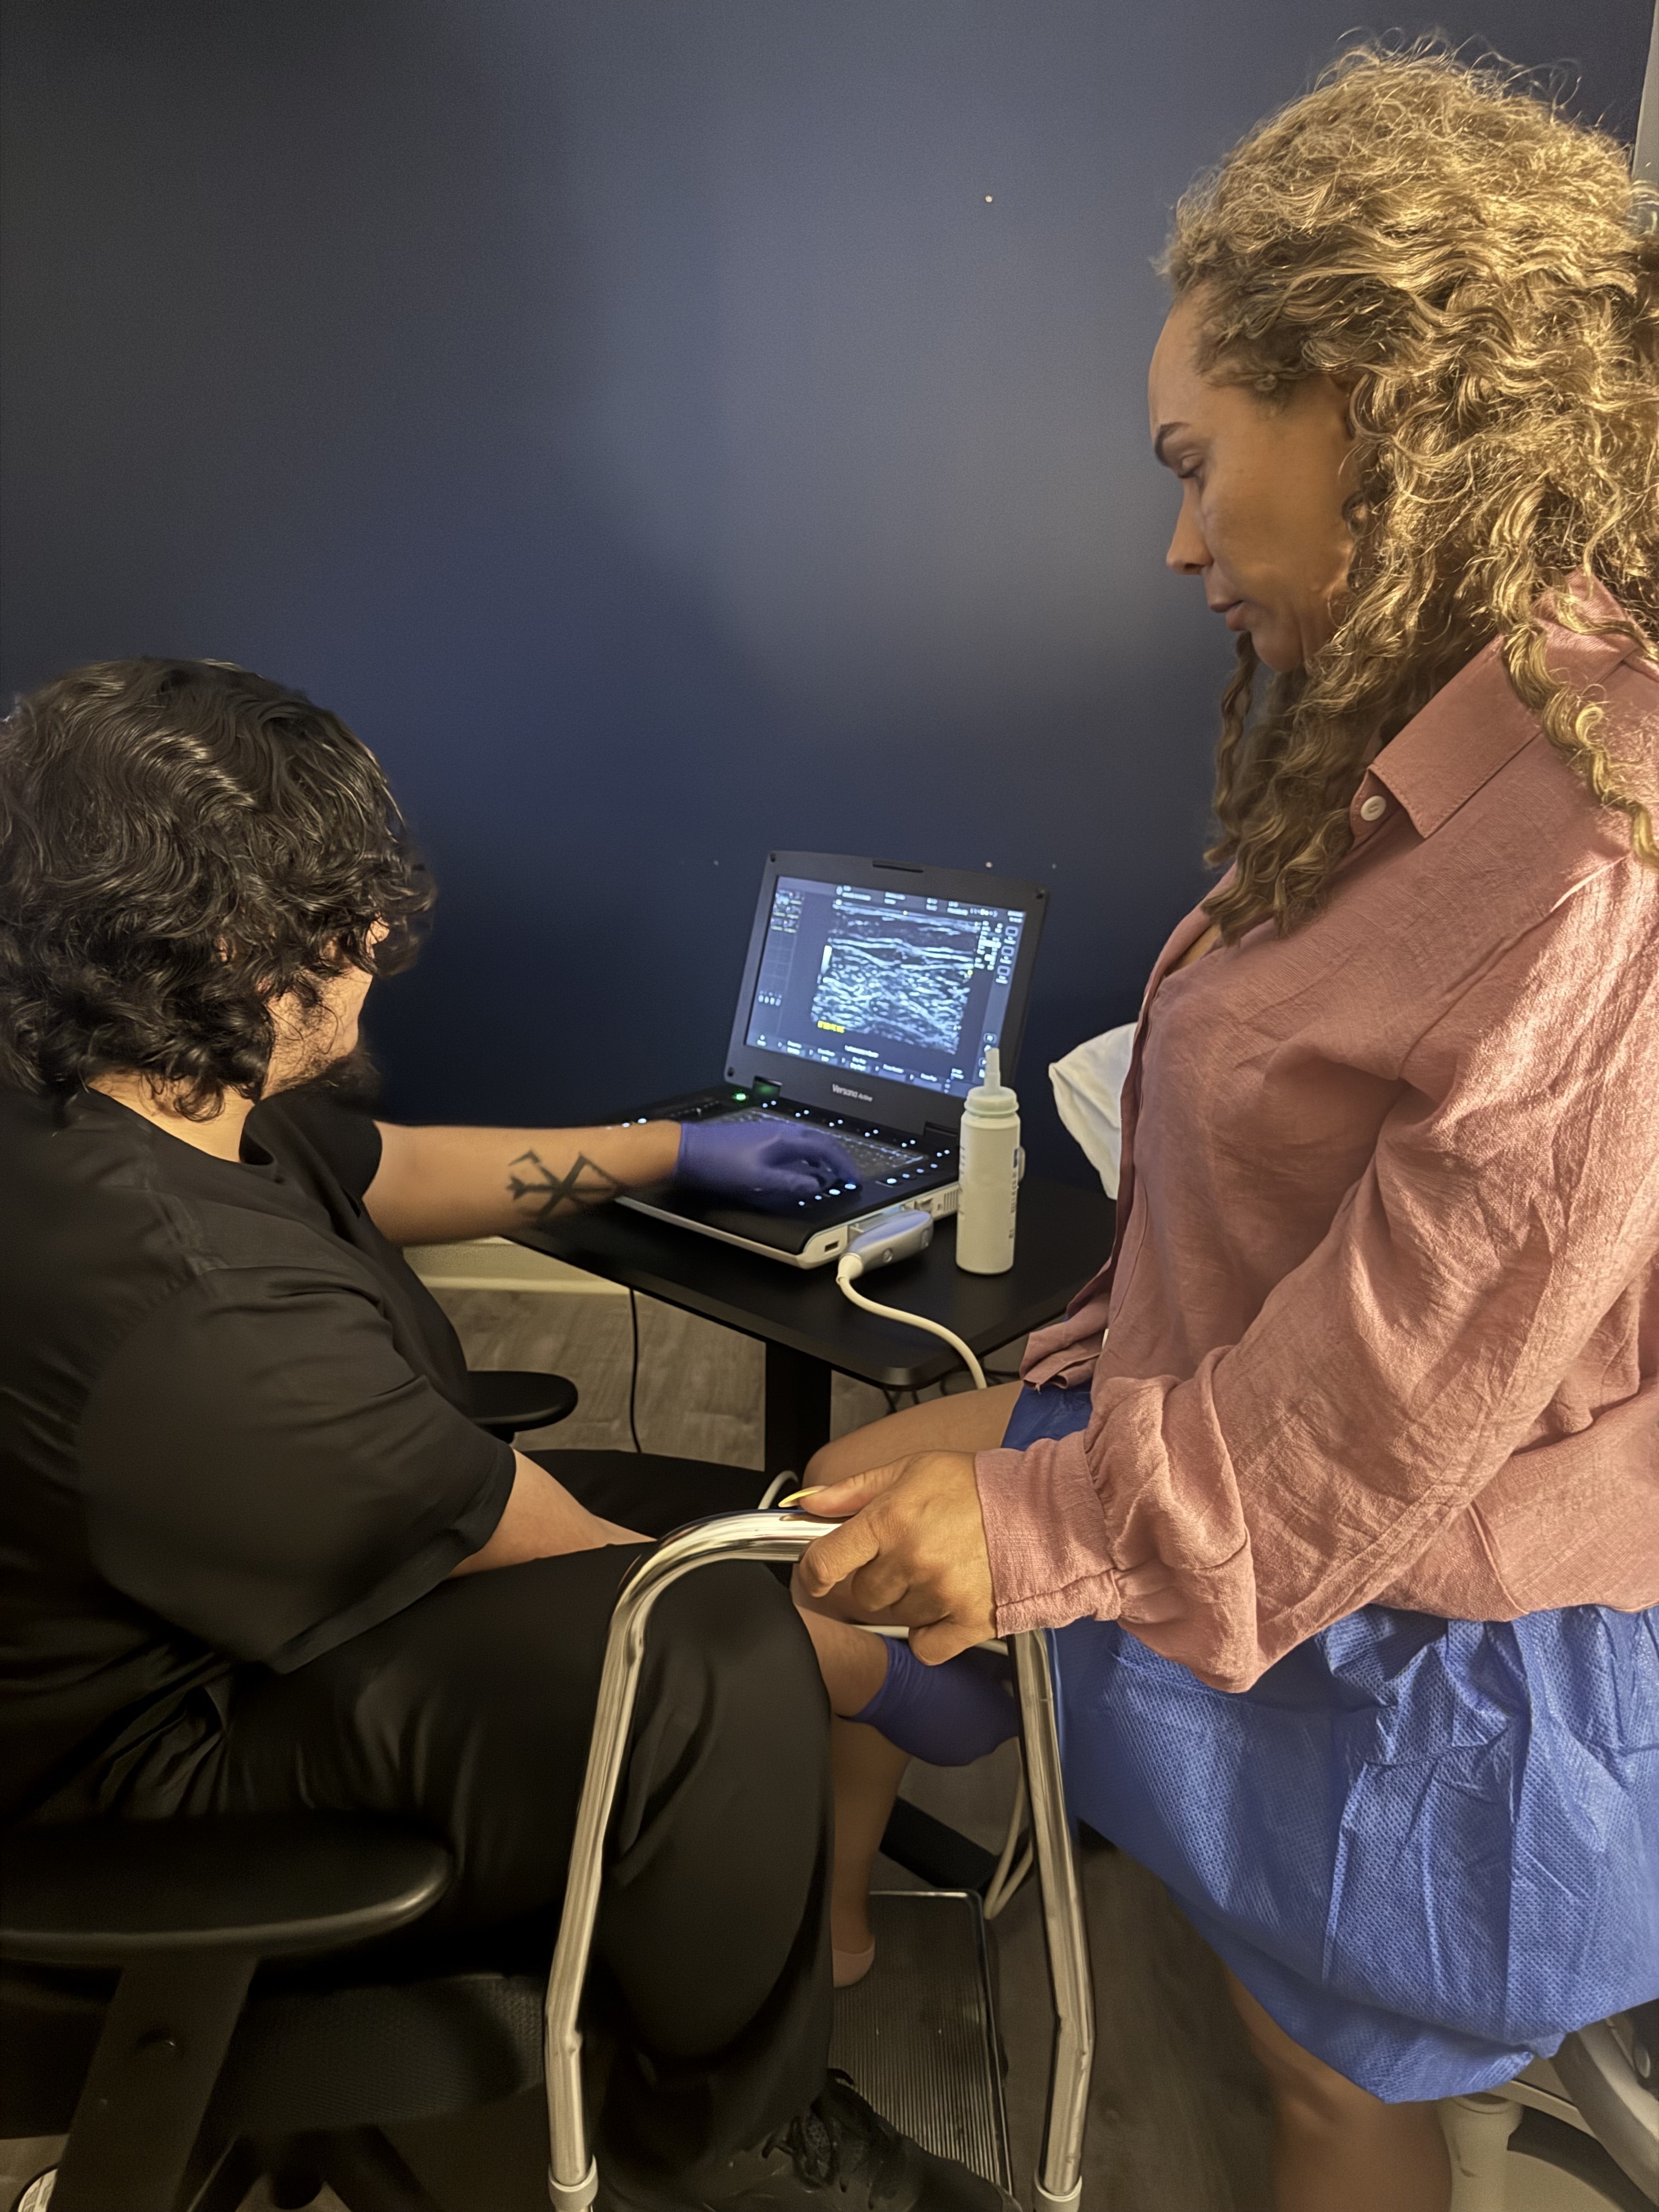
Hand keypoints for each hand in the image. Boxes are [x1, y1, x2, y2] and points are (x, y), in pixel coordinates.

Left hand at [675, 1117, 858, 1209]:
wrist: (687, 1150)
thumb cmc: (717, 1162)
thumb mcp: (759, 1181)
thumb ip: (790, 1185)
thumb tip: (814, 1187)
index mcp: (784, 1138)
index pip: (826, 1148)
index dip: (843, 1164)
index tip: (852, 1178)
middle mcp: (779, 1131)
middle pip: (819, 1140)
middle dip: (836, 1158)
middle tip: (845, 1174)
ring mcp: (768, 1132)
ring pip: (805, 1141)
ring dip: (820, 1157)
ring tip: (826, 1174)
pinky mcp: (758, 1139)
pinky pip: (792, 1145)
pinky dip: (804, 1157)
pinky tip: (797, 1169)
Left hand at [793, 1452, 994, 1662]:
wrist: (1042, 1509)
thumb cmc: (977, 1486)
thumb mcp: (911, 1469)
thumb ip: (854, 1490)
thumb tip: (810, 1504)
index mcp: (890, 1520)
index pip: (826, 1562)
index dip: (815, 1572)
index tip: (820, 1575)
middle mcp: (911, 1559)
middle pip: (862, 1594)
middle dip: (877, 1577)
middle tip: (907, 1556)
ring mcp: (939, 1594)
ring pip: (894, 1617)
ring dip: (907, 1600)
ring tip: (937, 1571)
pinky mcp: (967, 1622)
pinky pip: (925, 1646)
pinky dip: (929, 1633)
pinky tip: (945, 1605)